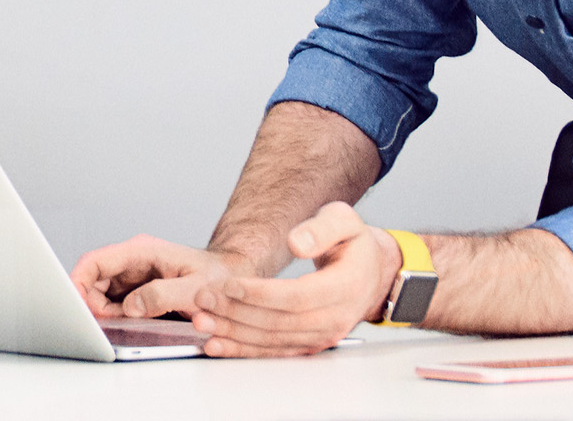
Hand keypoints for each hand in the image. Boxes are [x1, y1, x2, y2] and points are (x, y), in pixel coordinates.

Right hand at [71, 234, 243, 320]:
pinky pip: (115, 302)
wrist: (234, 281)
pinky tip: (130, 324)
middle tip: (107, 323)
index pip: (95, 262)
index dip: (78, 281)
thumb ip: (163, 296)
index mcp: (141, 251)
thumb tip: (130, 307)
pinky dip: (116, 316)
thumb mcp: (196, 288)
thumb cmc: (220, 278)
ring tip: (126, 324)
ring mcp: (134, 276)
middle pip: (93, 279)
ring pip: (101, 293)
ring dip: (105, 311)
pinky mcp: (138, 290)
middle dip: (92, 302)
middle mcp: (132, 261)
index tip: (75, 303)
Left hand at [186, 202, 398, 356]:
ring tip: (201, 322)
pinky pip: (274, 351)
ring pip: (274, 340)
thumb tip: (296, 243)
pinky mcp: (309, 344)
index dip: (261, 294)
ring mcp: (323, 335)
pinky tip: (218, 345)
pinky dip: (244, 350)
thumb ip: (321, 228)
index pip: (298, 297)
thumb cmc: (353, 244)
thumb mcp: (345, 221)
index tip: (229, 285)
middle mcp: (336, 317)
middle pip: (280, 321)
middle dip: (237, 312)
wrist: (370, 274)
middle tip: (203, 300)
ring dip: (234, 334)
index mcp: (347, 287)